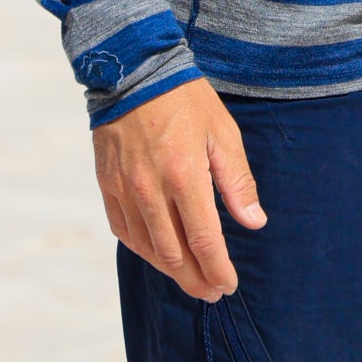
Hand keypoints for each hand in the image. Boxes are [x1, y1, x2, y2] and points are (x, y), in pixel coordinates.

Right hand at [93, 77, 265, 300]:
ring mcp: (125, 189)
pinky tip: (158, 254)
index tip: (228, 285)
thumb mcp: (223, 133)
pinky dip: (143, 249)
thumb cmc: (185, 99)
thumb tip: (254, 223)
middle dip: (196, 279)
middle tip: (212, 292)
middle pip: (174, 253)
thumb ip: (237, 182)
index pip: (203, 240)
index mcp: (184, 175)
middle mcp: (151, 189)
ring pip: (148, 247)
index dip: (217, 268)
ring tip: (191, 279)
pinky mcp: (107, 185)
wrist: (134, 70)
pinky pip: (124, 230)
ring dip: (171, 270)